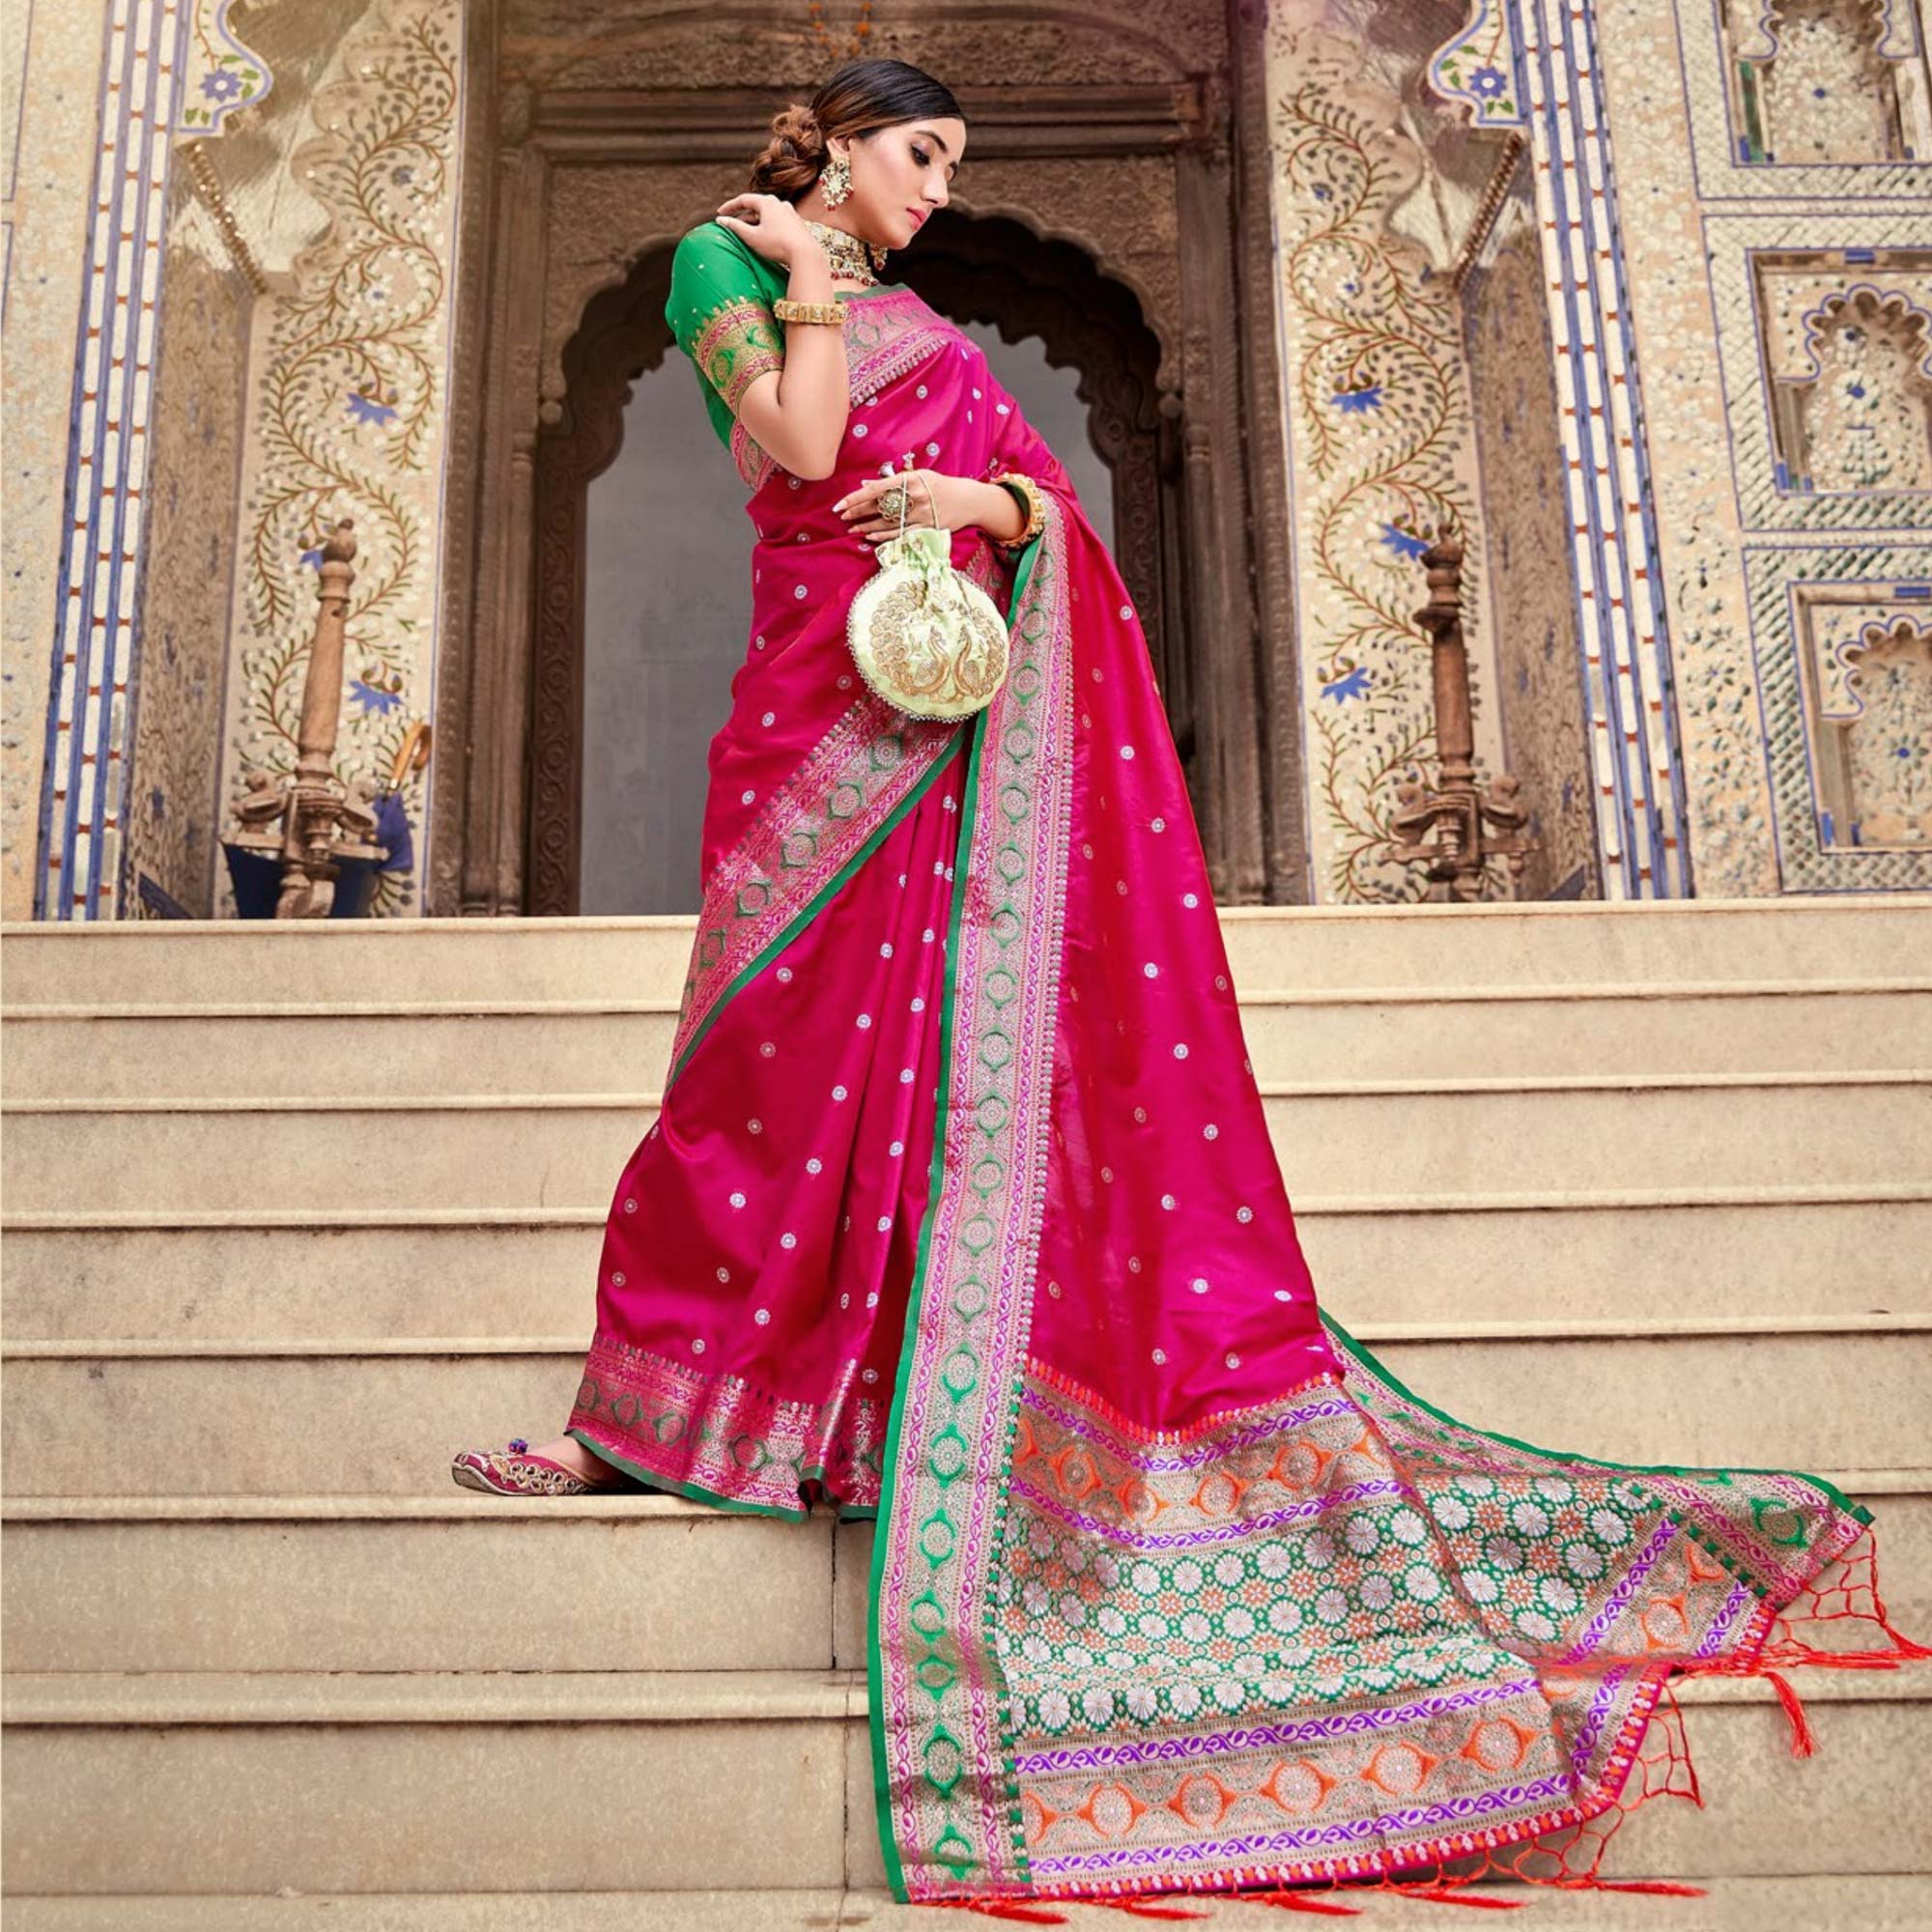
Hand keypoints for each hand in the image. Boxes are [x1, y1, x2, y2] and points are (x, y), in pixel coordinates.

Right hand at [715, 193, 819, 270]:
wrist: (806, 254)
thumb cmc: (777, 245)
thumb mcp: (752, 237)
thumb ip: (735, 227)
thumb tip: (721, 220)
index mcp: (767, 202)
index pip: (743, 199)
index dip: (730, 206)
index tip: (719, 214)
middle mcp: (779, 203)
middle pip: (756, 205)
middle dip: (742, 214)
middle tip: (732, 222)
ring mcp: (790, 212)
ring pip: (767, 213)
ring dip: (755, 220)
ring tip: (746, 230)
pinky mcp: (796, 223)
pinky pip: (776, 220)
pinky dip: (766, 225)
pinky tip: (764, 235)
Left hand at [833, 468, 961, 542]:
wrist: (968, 500)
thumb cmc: (940, 485)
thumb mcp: (919, 476)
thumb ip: (893, 481)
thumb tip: (866, 485)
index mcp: (910, 480)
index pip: (876, 489)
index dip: (856, 497)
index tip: (840, 504)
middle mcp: (914, 497)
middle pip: (880, 506)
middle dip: (858, 511)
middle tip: (842, 515)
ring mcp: (921, 515)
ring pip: (887, 523)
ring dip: (867, 526)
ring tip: (852, 528)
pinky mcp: (926, 529)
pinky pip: (900, 534)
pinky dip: (883, 536)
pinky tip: (869, 537)